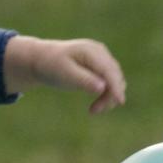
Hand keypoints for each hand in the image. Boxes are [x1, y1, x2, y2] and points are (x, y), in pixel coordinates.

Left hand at [3, 35, 125, 113]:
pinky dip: (106, 94)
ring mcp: (101, 58)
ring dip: (108, 97)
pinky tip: (96, 105)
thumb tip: (103, 87)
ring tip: (93, 110)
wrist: (41, 59)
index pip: (109, 70)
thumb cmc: (51, 66)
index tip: (120, 102)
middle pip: (115, 76)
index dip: (116, 86)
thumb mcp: (64, 74)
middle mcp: (100, 52)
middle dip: (109, 95)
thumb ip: (84, 80)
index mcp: (91, 51)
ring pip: (115, 80)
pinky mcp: (100, 66)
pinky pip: (110, 81)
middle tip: (93, 112)